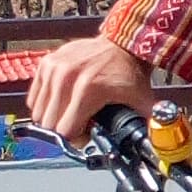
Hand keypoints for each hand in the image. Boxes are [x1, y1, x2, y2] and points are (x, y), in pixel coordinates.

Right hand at [26, 35, 162, 145]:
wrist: (121, 42)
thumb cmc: (129, 72)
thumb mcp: (141, 101)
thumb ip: (147, 126)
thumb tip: (156, 148)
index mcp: (88, 90)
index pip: (65, 131)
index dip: (76, 139)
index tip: (87, 134)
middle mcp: (66, 78)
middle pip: (50, 124)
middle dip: (65, 129)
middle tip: (81, 123)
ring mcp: (54, 69)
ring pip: (39, 112)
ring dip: (54, 118)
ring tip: (72, 112)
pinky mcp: (46, 63)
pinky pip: (35, 97)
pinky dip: (46, 104)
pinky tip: (63, 101)